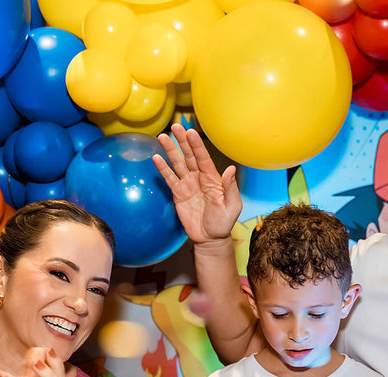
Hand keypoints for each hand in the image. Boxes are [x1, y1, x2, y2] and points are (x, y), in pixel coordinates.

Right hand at [153, 123, 241, 244]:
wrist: (210, 238)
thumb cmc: (224, 222)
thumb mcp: (232, 206)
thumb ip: (230, 188)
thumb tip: (231, 169)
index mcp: (212, 178)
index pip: (203, 158)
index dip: (197, 145)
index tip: (190, 132)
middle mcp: (199, 178)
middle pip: (189, 156)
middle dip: (182, 141)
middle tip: (175, 127)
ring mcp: (188, 184)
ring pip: (177, 164)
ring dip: (170, 151)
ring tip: (162, 137)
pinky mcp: (178, 194)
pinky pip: (169, 178)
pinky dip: (162, 169)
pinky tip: (156, 158)